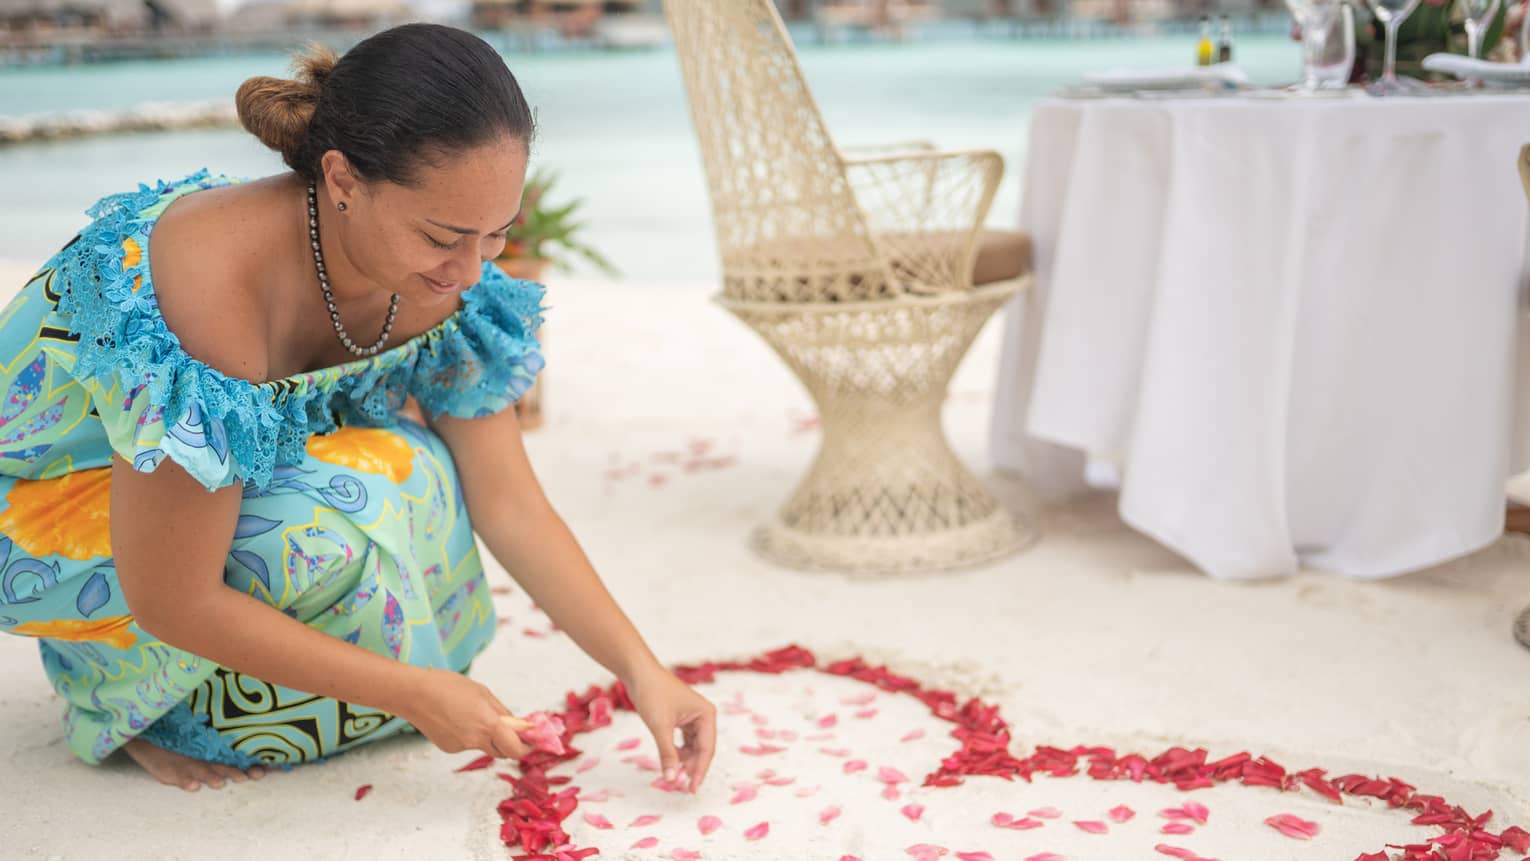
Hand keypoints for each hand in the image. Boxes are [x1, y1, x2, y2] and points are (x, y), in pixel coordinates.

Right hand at [396, 668, 530, 759]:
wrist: (414, 694)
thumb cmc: (448, 686)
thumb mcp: (482, 692)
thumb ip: (501, 711)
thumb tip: (516, 724)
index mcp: (488, 724)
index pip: (515, 749)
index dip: (526, 747)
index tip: (532, 741)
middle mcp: (476, 740)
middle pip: (502, 752)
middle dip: (509, 744)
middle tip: (511, 730)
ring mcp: (461, 746)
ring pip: (483, 746)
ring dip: (487, 737)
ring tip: (471, 714)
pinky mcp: (449, 748)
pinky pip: (467, 744)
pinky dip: (468, 735)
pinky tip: (455, 719)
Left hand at [625, 663, 716, 792]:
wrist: (639, 673)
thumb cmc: (652, 694)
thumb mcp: (660, 727)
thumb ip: (667, 753)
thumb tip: (671, 778)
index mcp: (706, 715)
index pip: (707, 749)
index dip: (700, 771)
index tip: (691, 789)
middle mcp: (703, 716)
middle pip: (702, 749)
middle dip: (692, 767)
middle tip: (680, 786)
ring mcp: (693, 717)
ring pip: (693, 746)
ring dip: (684, 760)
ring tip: (673, 773)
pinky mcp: (682, 718)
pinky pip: (684, 740)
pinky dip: (678, 751)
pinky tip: (670, 760)